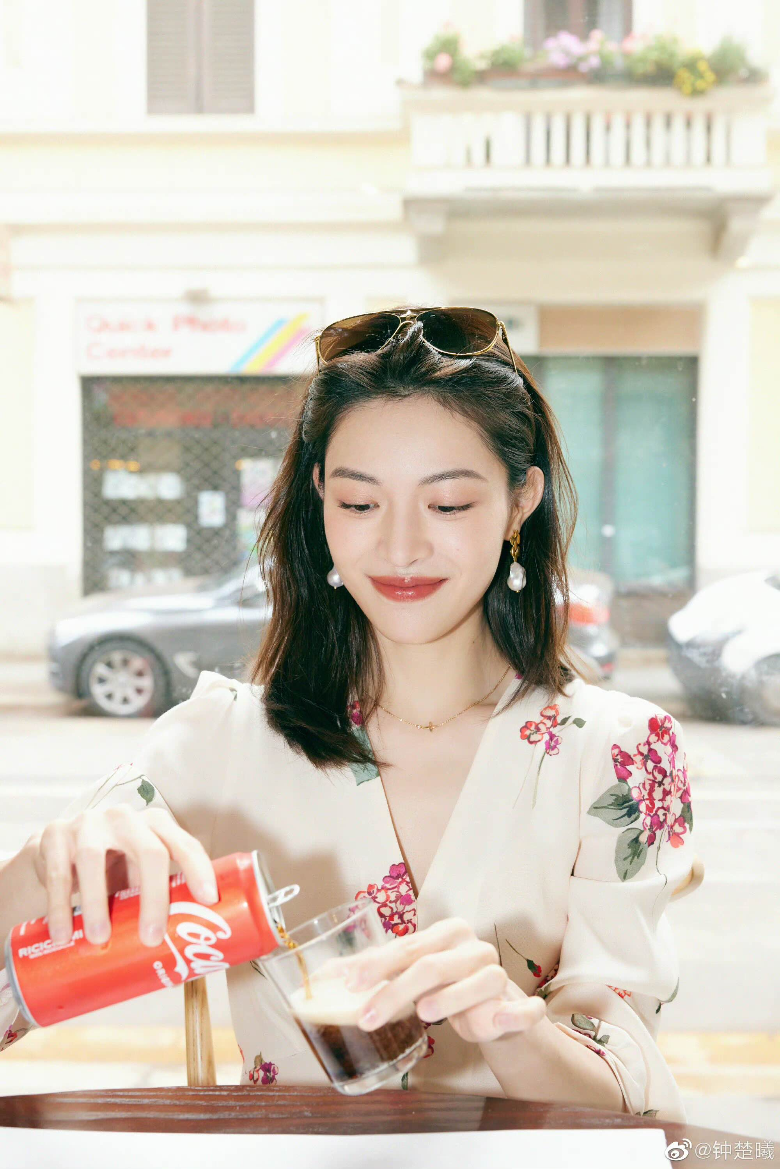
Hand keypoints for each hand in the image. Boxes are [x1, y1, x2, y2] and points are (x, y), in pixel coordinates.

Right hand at [28, 806, 218, 947]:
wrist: (57, 849)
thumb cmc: (110, 865)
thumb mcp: (136, 872)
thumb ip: (154, 894)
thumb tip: (182, 946)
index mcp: (154, 824)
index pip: (184, 843)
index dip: (199, 868)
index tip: (209, 899)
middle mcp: (126, 818)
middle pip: (149, 851)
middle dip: (153, 896)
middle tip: (151, 938)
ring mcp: (90, 823)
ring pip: (95, 859)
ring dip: (98, 903)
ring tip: (99, 940)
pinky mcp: (56, 835)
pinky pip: (58, 873)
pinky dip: (60, 906)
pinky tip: (62, 934)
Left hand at [337, 916, 546, 1044]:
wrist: (494, 1009)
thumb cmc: (445, 985)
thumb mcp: (410, 973)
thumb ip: (374, 971)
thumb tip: (325, 974)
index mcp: (447, 934)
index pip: (407, 946)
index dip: (377, 965)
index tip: (349, 984)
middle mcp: (474, 949)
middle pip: (433, 966)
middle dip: (397, 990)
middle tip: (367, 1015)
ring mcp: (498, 976)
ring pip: (478, 982)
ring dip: (451, 998)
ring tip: (423, 1013)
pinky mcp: (518, 1007)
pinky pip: (523, 1009)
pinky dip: (514, 1013)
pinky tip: (498, 1022)